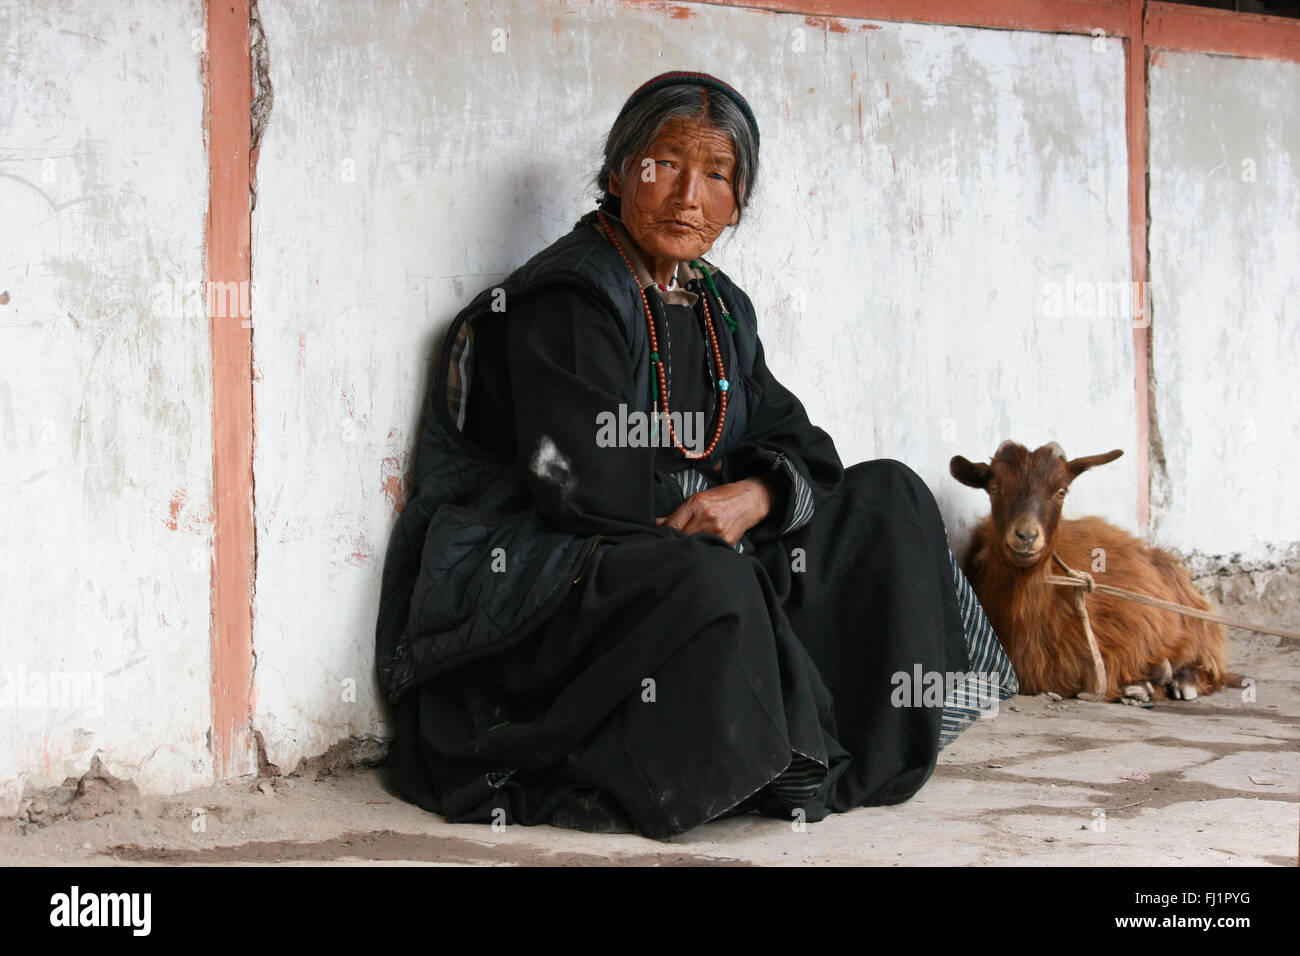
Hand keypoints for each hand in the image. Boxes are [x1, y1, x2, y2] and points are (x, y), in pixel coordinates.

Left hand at [654, 476, 774, 546]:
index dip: (663, 532)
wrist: (749, 501)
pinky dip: (702, 551)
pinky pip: (708, 550)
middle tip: (670, 544)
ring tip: (685, 547)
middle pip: (681, 538)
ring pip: (694, 546)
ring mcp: (718, 532)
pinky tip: (700, 549)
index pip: (672, 525)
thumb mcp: (697, 499)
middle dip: (674, 542)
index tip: (659, 536)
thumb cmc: (721, 498)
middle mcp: (707, 518)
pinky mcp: (727, 543)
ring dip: (687, 548)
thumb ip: (677, 513)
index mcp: (697, 505)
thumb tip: (657, 524)